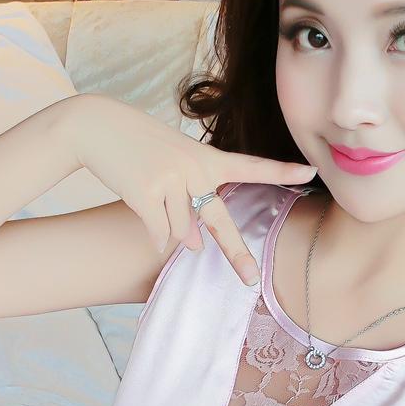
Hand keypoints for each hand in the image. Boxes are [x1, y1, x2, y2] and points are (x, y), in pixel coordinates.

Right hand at [61, 93, 317, 284]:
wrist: (95, 125)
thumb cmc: (138, 145)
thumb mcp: (174, 161)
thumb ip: (191, 202)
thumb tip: (193, 246)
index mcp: (207, 157)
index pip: (251, 165)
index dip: (281, 171)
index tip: (309, 172)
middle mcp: (195, 168)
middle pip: (220, 222)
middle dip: (236, 255)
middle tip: (252, 281)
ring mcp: (172, 180)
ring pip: (182, 233)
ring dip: (171, 231)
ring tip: (153, 198)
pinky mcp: (147, 192)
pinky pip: (158, 233)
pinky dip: (153, 236)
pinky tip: (144, 216)